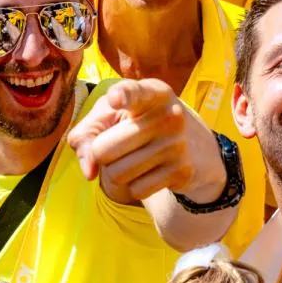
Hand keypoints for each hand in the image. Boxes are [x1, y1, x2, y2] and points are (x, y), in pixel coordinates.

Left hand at [67, 78, 226, 204]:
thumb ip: (86, 135)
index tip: (115, 99)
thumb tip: (89, 172)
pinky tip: (151, 171)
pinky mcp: (182, 172)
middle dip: (101, 155)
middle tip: (119, 146)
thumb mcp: (112, 115)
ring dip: (117, 172)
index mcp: (152, 92)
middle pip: (104, 149)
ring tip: (136, 157)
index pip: (133, 92)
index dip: (122, 95)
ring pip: (117, 174)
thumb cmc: (138, 123)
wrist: (195, 147)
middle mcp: (168, 115)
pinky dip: (135, 186)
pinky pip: (136, 190)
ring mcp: (177, 144)